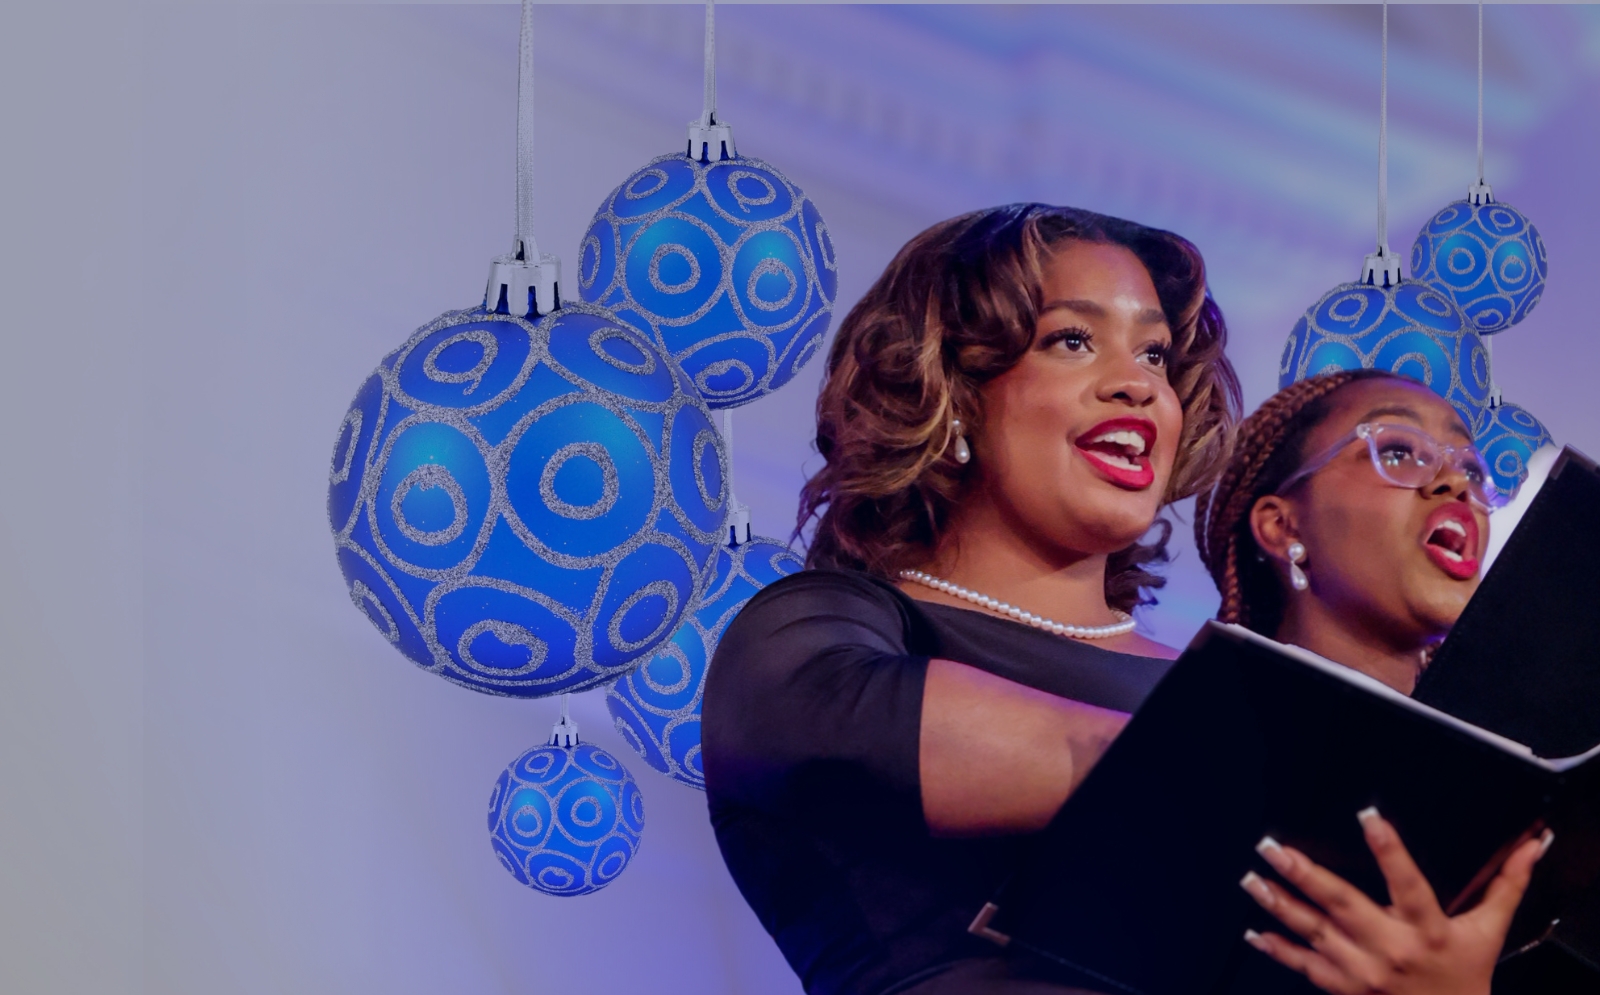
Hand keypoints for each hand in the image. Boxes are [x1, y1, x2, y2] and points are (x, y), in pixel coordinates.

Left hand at [1238, 808, 1550, 994]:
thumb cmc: (1466, 974)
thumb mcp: (1488, 930)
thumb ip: (1506, 886)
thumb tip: (1531, 846)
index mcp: (1427, 927)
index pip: (1408, 882)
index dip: (1388, 849)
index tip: (1368, 816)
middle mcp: (1390, 948)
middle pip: (1342, 904)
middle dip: (1303, 873)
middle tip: (1272, 846)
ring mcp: (1363, 971)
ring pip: (1314, 932)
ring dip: (1279, 904)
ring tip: (1252, 878)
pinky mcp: (1345, 988)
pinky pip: (1304, 966)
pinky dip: (1277, 948)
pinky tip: (1254, 931)